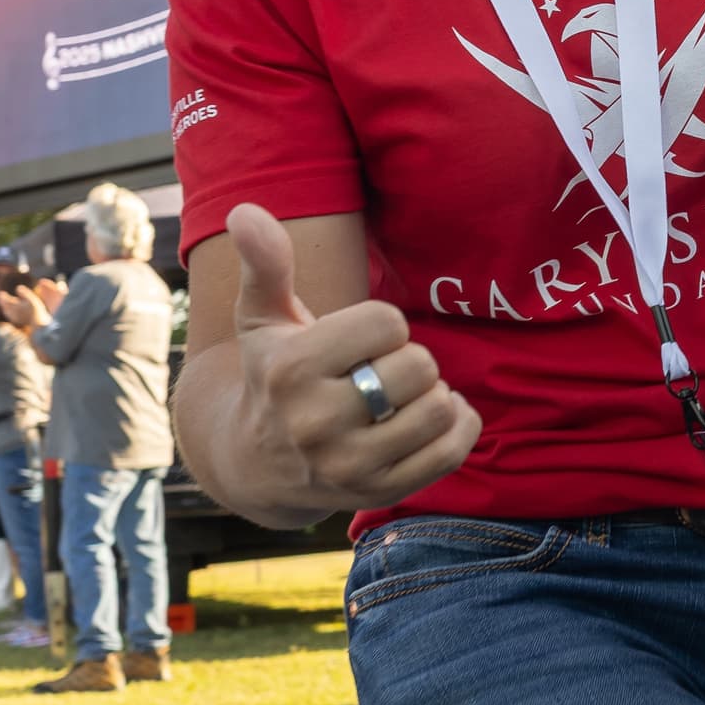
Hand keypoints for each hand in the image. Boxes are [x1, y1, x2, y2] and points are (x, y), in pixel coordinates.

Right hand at [215, 202, 476, 517]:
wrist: (258, 464)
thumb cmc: (273, 375)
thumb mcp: (262, 319)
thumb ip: (265, 264)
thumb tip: (246, 210)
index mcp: (292, 370)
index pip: (387, 323)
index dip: (383, 325)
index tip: (360, 340)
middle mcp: (316, 423)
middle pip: (418, 366)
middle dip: (410, 359)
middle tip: (384, 371)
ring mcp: (349, 466)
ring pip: (439, 409)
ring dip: (433, 394)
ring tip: (404, 396)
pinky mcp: (378, 494)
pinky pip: (450, 451)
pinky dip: (458, 426)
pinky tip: (435, 416)